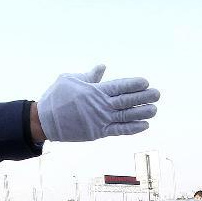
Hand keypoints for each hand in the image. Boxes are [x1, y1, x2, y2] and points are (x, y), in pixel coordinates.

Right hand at [36, 65, 158, 142]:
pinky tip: (144, 125)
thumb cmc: (56, 97)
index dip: (134, 84)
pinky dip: (132, 128)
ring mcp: (100, 120)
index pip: (120, 86)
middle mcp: (101, 105)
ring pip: (126, 116)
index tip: (146, 82)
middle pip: (127, 100)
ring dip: (142, 112)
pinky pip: (119, 130)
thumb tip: (102, 67)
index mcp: (95, 90)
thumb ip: (89, 76)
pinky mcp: (98, 132)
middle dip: (144, 97)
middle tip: (157, 94)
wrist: (44, 120)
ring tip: (155, 109)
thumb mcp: (70, 80)